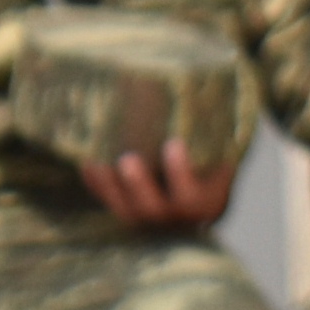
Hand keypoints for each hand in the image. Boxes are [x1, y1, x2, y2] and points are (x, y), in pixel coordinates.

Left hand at [78, 136, 233, 227]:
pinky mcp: (126, 212)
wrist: (199, 191)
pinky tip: (86, 160)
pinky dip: (95, 183)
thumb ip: (215, 137)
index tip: (173, 143)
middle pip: (154, 209)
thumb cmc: (214, 163)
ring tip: (96, 160)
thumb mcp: (223, 155)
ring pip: (124, 210)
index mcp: (207, 204)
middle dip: (138, 184)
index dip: (181, 172)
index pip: (195, 196)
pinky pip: (106, 202)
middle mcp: (177, 217)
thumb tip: (201, 90)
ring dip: (107, 185)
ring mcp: (149, 219)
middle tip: (127, 159)